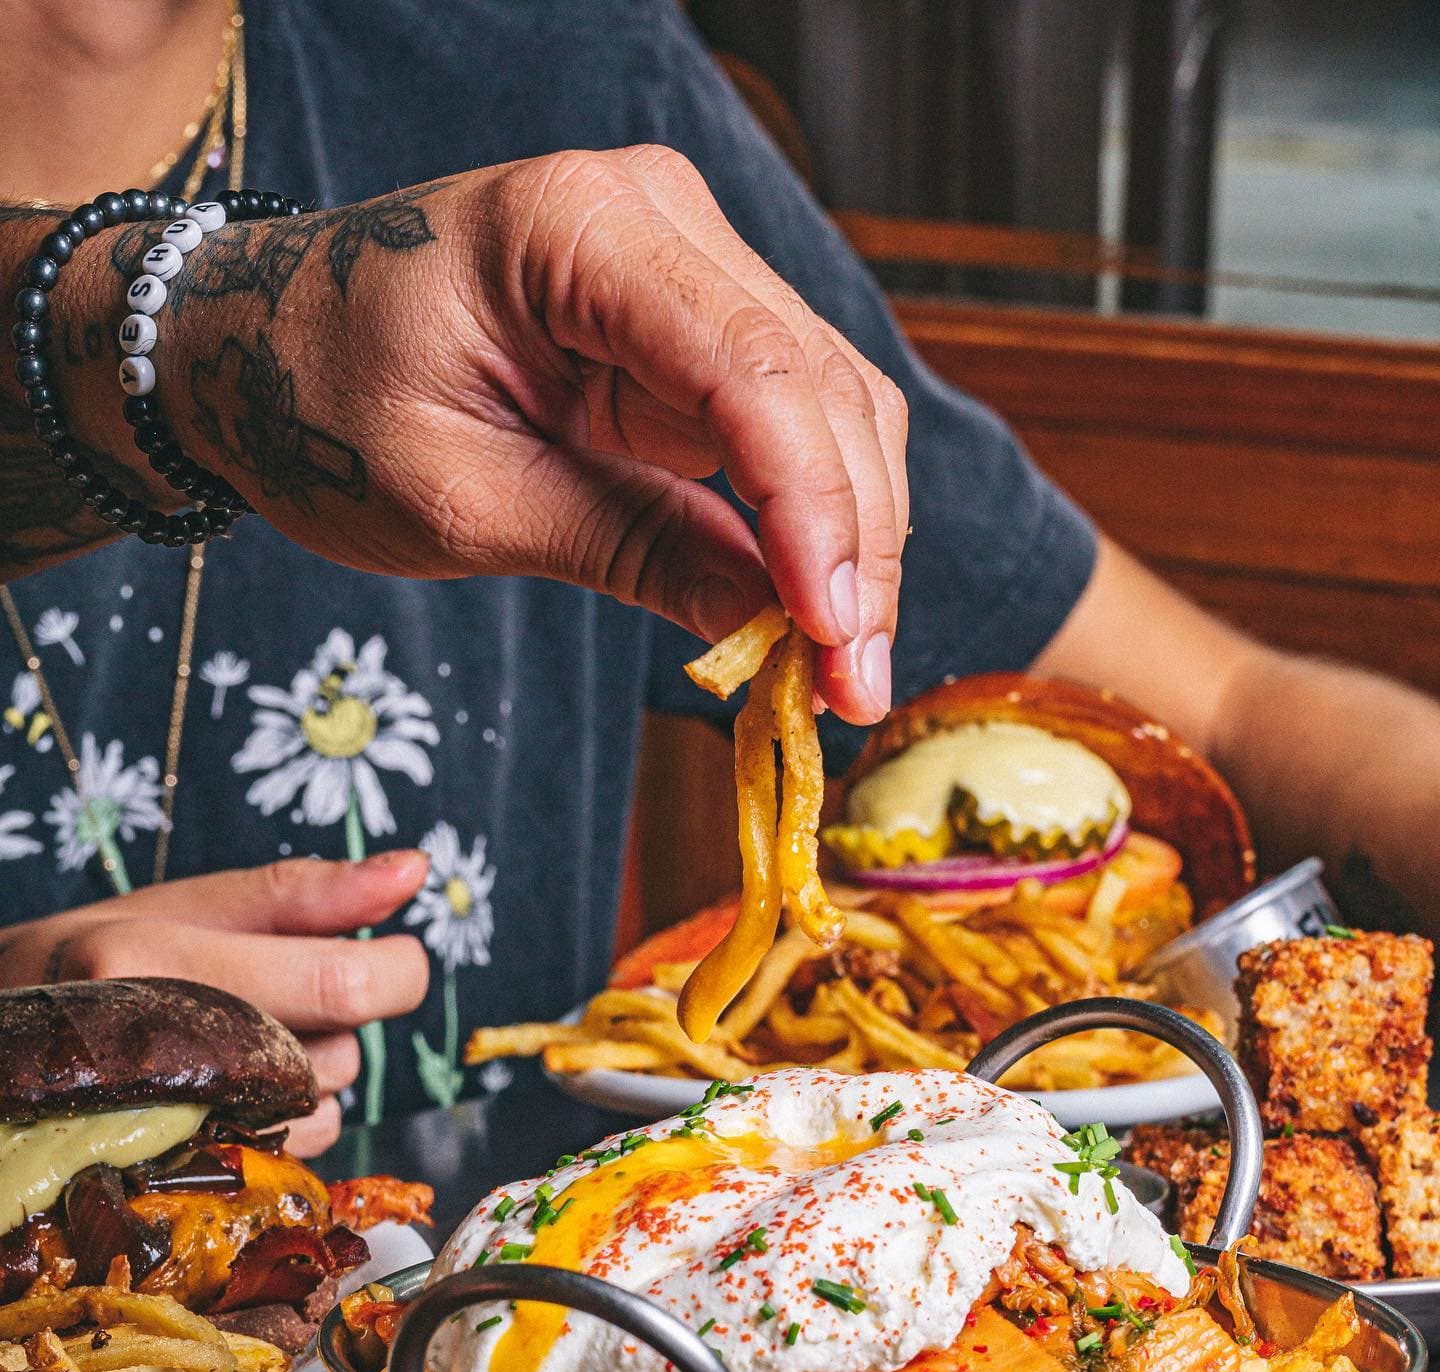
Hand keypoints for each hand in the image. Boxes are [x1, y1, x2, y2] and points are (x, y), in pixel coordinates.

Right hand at [0, 852, 429, 1153]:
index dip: (396, 970)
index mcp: (158, 961)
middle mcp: (160, 1053)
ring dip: (308, 1076)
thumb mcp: (188, 904)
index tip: (390, 955)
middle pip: (342, 1052)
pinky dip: (283, 1121)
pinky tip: (224, 1093)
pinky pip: (295, 1151)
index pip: (345, 984)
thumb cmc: (98, 962)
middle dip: (335, 1024)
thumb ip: (310, 894)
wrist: (9, 1048)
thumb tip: (416, 868)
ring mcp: (167, 1132)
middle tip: (267, 996)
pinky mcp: (183, 1181)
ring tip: (228, 1042)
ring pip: (326, 1107)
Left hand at [146, 153, 905, 722]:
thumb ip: (628, 550)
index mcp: (579, 231)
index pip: (752, 370)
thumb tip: (774, 629)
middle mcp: (659, 221)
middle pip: (820, 389)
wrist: (259, 348)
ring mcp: (686, 266)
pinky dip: (811, 523)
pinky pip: (790, 426)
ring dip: (851, 547)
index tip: (833, 637)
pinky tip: (809, 616)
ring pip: (832, 410)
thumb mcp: (462, 502)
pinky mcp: (691, 328)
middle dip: (853, 551)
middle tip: (848, 690)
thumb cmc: (321, 408)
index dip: (815, 512)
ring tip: (835, 675)